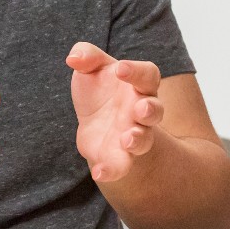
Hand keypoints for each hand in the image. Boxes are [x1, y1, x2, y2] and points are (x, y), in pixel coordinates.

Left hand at [66, 43, 163, 182]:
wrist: (96, 120)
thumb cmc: (100, 89)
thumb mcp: (92, 68)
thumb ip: (86, 56)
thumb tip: (73, 57)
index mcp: (138, 84)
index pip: (148, 74)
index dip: (137, 71)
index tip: (120, 69)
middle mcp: (141, 110)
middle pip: (156, 110)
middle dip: (151, 110)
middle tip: (140, 108)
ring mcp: (132, 134)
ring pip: (144, 140)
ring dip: (139, 140)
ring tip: (127, 139)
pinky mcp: (119, 156)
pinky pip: (121, 166)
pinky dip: (112, 171)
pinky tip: (99, 173)